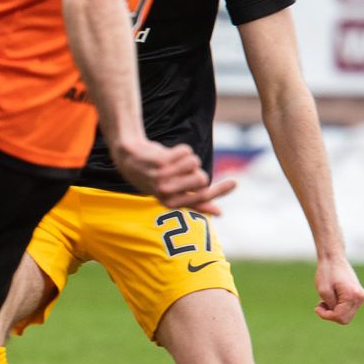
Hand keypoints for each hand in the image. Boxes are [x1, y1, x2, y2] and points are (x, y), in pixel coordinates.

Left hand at [112, 137, 235, 214]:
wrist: (128, 157)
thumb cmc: (153, 177)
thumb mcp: (172, 193)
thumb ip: (195, 203)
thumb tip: (219, 214)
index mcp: (169, 202)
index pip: (201, 198)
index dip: (220, 191)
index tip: (235, 182)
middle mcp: (166, 192)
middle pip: (201, 179)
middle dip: (195, 171)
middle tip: (180, 169)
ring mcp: (162, 177)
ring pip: (194, 162)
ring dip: (186, 158)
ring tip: (171, 161)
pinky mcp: (160, 161)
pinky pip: (186, 151)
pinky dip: (180, 149)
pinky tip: (166, 153)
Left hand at [313, 254, 363, 324]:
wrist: (333, 258)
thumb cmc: (326, 272)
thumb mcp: (323, 291)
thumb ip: (330, 306)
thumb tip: (337, 316)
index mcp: (353, 295)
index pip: (340, 317)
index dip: (326, 315)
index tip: (317, 307)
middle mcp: (360, 297)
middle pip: (345, 319)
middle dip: (331, 315)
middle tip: (321, 304)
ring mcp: (361, 297)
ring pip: (346, 315)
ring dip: (334, 311)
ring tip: (324, 300)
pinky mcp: (358, 296)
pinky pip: (347, 309)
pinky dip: (338, 307)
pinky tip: (331, 298)